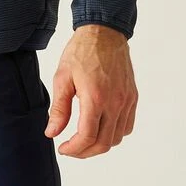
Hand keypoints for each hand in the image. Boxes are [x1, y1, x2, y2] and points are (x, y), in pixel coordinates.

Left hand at [45, 25, 136, 157]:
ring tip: (84, 139)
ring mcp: (126, 101)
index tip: (63, 148)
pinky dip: (114, 134)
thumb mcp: (62, 79)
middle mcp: (115, 102)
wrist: (104, 33)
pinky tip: (101, 128)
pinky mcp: (132, 97)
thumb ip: (58, 109)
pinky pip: (127, 126)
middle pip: (104, 143)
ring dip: (100, 144)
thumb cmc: (81, 52)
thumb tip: (52, 133)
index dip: (74, 149)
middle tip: (71, 149)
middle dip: (85, 152)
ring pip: (118, 138)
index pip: (87, 137)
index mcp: (95, 98)